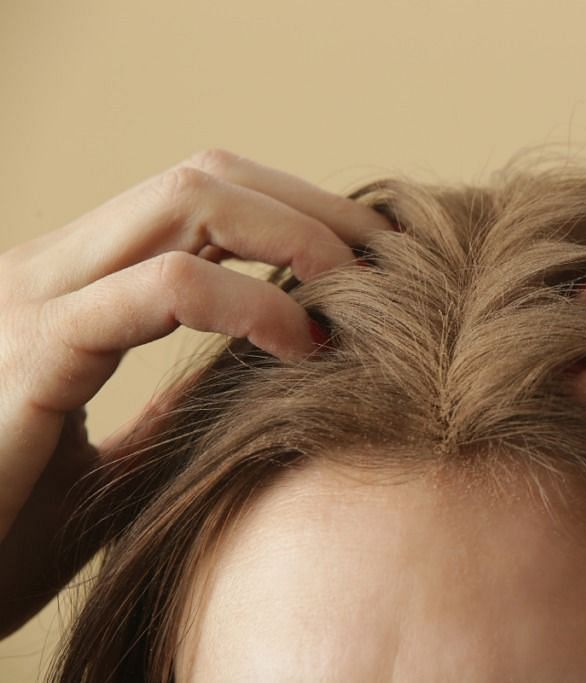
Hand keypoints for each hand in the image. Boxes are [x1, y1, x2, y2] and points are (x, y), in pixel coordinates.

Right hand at [0, 149, 391, 635]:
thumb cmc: (4, 533)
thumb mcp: (110, 459)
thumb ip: (170, 407)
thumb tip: (257, 373)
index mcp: (66, 288)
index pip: (195, 200)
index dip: (293, 213)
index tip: (370, 261)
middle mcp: (48, 270)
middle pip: (204, 178)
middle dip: (313, 209)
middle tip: (391, 260)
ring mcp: (35, 299)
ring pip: (186, 201)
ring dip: (297, 235)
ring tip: (361, 291)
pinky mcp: (33, 351)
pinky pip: (163, 287)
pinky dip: (252, 302)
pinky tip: (303, 345)